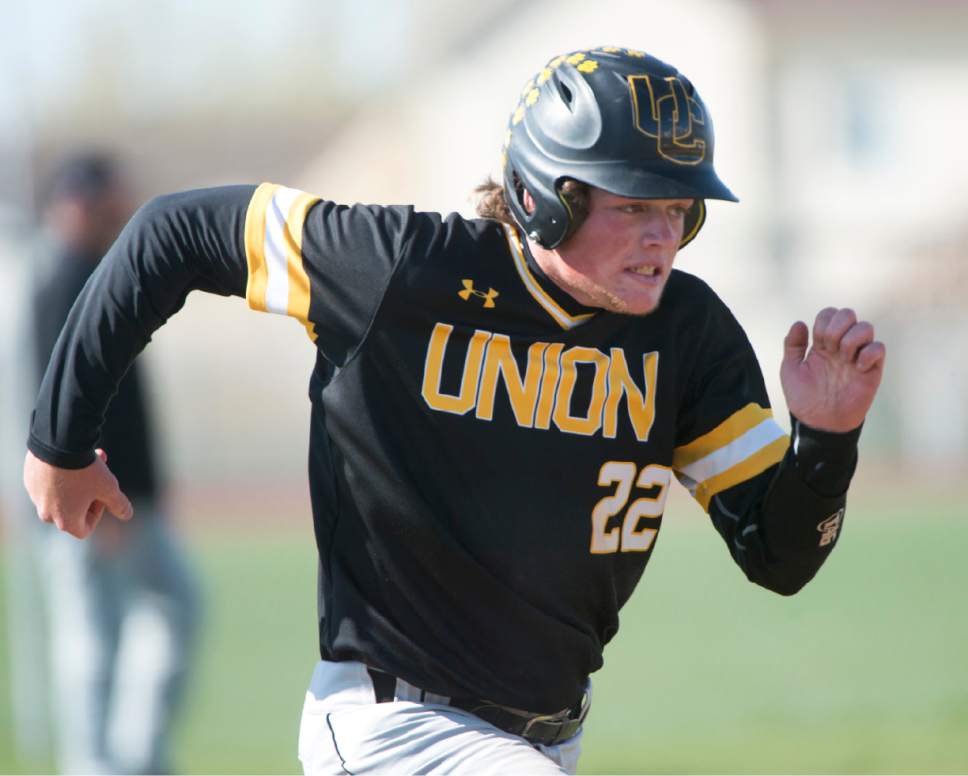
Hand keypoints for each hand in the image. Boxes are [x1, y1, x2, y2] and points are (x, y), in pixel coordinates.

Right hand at [23, 448, 133, 538]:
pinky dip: (61, 472)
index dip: (98, 513)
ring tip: (92, 458)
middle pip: (72, 511)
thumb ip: (119, 504)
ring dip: (78, 480)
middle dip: (89, 493)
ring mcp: (35, 496)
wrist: (58, 444)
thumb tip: (127, 515)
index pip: (84, 529)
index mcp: (65, 521)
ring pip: (61, 494)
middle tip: (100, 474)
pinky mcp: (30, 480)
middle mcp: (46, 513)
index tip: (103, 494)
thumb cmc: (85, 472)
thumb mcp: (109, 488)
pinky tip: (72, 455)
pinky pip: (48, 481)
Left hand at [780, 308, 885, 432]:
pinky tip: (857, 367)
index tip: (816, 344)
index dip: (823, 322)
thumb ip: (792, 345)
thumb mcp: (790, 370)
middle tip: (828, 348)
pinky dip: (868, 353)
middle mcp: (841, 346)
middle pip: (848, 314)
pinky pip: (878, 348)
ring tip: (843, 357)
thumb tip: (799, 322)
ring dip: (851, 338)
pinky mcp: (872, 370)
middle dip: (836, 327)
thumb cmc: (804, 398)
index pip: (829, 314)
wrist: (819, 423)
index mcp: (822, 344)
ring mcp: (857, 356)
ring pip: (866, 327)